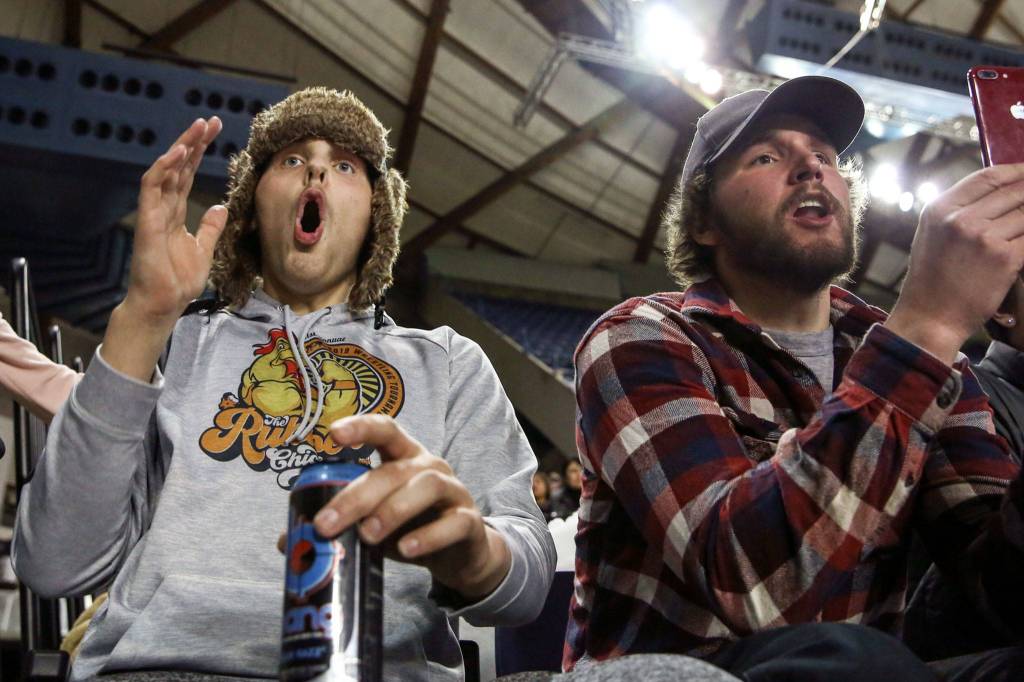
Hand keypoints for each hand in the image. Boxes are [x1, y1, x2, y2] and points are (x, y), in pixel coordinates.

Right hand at [123, 117, 227, 324]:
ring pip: (165, 170)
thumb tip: (219, 207)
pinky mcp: (147, 220)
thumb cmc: (178, 281)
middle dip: (193, 142)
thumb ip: (209, 227)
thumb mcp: (204, 249)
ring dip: (181, 147)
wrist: (163, 303)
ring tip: (197, 128)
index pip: (188, 175)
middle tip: (209, 120)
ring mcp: (154, 212)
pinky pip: (152, 187)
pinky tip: (180, 151)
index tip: (215, 132)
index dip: (199, 153)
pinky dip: (165, 167)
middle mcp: (164, 207)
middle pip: (178, 167)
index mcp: (176, 213)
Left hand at [313, 415, 511, 599]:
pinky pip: (453, 523)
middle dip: (357, 495)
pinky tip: (405, 550)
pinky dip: (428, 536)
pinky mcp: (469, 521)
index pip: (385, 429)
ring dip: (392, 510)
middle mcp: (429, 466)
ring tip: (366, 537)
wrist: (462, 554)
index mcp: (403, 457)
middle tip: (326, 525)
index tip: (332, 434)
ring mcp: (454, 491)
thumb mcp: (373, 522)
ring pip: (426, 487)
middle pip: (393, 470)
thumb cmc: (412, 527)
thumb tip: (287, 541)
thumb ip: (340, 524)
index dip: (361, 428)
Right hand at [886, 163, 1023, 363]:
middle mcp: (962, 218)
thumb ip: (958, 210)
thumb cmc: (931, 278)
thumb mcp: (931, 234)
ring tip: (1021, 233)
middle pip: (1014, 192)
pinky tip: (1023, 249)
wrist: (931, 316)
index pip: (988, 177)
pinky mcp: (1006, 257)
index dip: (1015, 171)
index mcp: (941, 209)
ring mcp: (985, 237)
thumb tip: (997, 192)